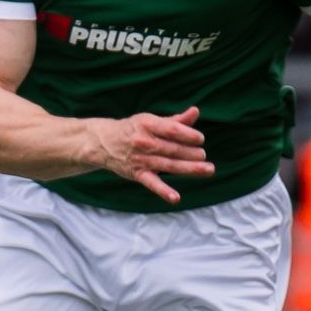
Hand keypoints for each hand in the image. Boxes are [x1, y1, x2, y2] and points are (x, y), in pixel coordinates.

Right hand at [88, 107, 213, 201]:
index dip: (189, 135)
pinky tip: (176, 198)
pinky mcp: (137, 174)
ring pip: (168, 165)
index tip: (199, 139)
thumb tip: (195, 112)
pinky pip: (151, 183)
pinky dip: (163, 191)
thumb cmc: (133, 129)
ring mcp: (140, 159)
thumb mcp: (150, 121)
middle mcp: (143, 142)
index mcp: (147, 124)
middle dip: (192, 153)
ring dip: (189, 168)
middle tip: (202, 155)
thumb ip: (175, 120)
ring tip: (207, 169)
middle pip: (173, 149)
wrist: (102, 143)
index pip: (172, 130)